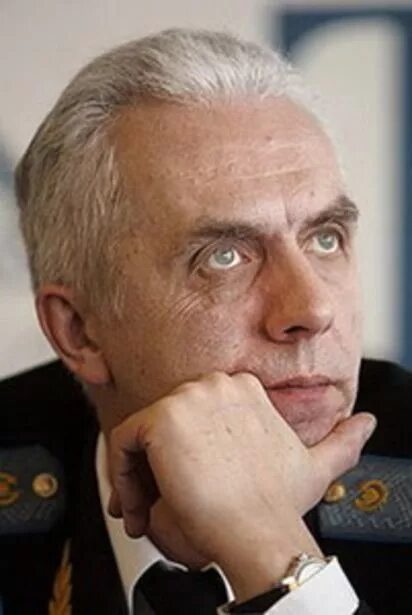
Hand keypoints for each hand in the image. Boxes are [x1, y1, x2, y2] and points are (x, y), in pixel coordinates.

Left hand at [108, 372, 375, 599]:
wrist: (259, 530)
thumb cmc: (278, 503)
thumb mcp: (316, 466)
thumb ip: (341, 442)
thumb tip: (367, 423)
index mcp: (243, 388)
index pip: (192, 416)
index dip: (183, 456)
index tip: (183, 489)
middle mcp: (216, 384)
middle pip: (165, 425)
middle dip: (156, 468)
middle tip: (157, 506)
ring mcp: (188, 397)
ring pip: (142, 435)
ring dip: (137, 478)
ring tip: (147, 514)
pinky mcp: (161, 417)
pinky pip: (122, 442)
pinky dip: (121, 477)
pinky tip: (138, 508)